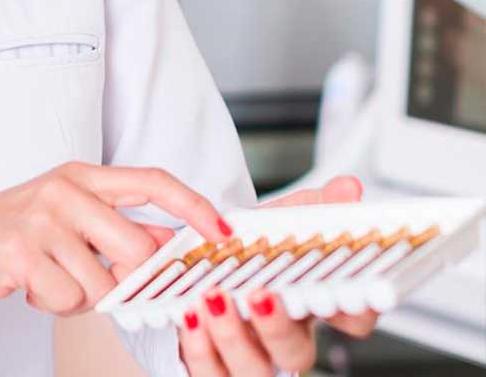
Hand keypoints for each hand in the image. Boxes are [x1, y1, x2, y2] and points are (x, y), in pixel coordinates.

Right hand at [0, 160, 234, 313]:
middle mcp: (65, 189)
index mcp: (81, 176)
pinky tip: (30, 286)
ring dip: (82, 296)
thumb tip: (171, 238)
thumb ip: (117, 226)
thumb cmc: (10, 235)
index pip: (152, 182)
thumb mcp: (67, 220)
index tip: (223, 231)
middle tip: (96, 282)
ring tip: (50, 278)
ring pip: (104, 282)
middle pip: (137, 247)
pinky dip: (54, 304)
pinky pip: (69, 298)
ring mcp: (43, 217)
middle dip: (125, 280)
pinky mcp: (21, 250)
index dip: (193, 206)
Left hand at [177, 175, 379, 374]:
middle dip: (279, 327)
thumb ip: (308, 207)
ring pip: (252, 371)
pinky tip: (188, 316)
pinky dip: (198, 348)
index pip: (352, 319)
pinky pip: (209, 373)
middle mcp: (280, 340)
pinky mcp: (212, 368)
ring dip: (232, 338)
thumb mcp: (273, 225)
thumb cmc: (244, 256)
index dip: (356, 308)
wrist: (194, 271)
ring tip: (212, 299)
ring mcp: (248, 360)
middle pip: (297, 353)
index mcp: (305, 306)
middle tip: (261, 294)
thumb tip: (348, 187)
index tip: (343, 286)